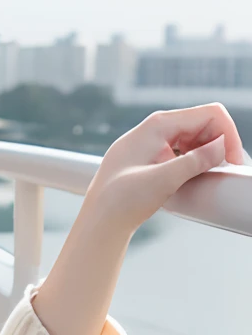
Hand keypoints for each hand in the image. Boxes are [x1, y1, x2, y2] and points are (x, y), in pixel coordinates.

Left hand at [84, 104, 244, 238]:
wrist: (99, 220)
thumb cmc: (121, 200)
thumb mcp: (162, 181)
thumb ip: (195, 162)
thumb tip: (222, 146)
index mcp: (157, 125)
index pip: (209, 114)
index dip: (228, 135)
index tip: (233, 162)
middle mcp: (155, 128)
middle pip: (203, 124)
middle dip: (220, 144)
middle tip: (225, 171)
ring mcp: (152, 142)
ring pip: (194, 137)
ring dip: (208, 153)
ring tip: (208, 176)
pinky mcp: (152, 156)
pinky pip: (183, 150)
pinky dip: (195, 160)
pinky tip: (194, 177)